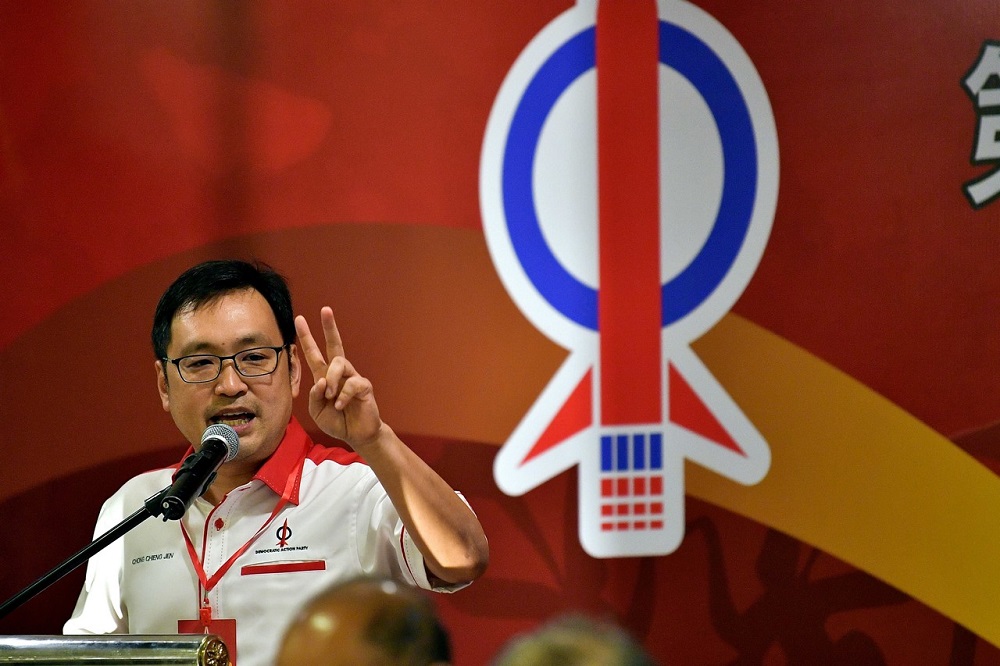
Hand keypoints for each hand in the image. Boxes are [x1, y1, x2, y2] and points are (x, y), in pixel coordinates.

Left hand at [294, 307, 383, 448]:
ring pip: (339, 363)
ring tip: (330, 396)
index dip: (306, 337)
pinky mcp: (364, 387)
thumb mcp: (317, 412)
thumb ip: (314, 397)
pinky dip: (342, 396)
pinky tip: (340, 406)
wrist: (357, 435)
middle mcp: (339, 373)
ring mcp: (352, 378)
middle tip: (325, 310)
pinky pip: (351, 383)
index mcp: (325, 377)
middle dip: (329, 327)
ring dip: (331, 379)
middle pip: (335, 345)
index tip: (299, 319)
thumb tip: (321, 381)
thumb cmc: (337, 421)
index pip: (313, 353)